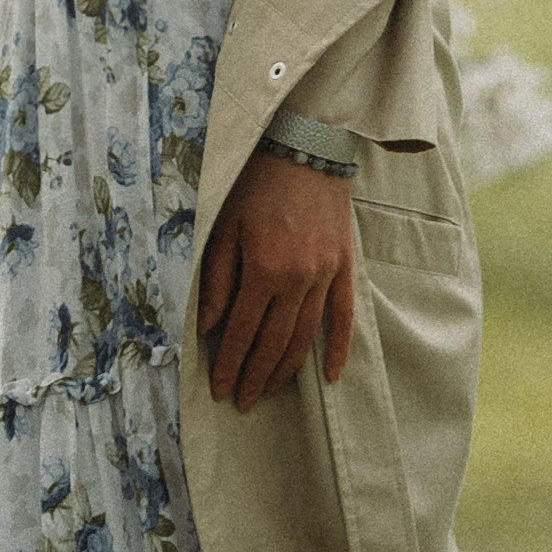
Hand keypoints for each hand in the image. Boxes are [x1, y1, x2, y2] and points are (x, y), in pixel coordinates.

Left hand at [198, 151, 356, 410]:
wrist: (305, 149)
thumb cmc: (255, 185)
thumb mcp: (223, 227)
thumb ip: (216, 279)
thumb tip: (208, 327)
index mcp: (264, 269)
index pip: (242, 331)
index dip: (230, 364)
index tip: (220, 390)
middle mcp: (298, 279)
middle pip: (274, 342)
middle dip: (255, 376)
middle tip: (242, 402)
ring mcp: (326, 276)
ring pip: (305, 336)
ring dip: (286, 369)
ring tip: (270, 391)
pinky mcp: (344, 268)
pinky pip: (344, 316)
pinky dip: (338, 348)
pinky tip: (330, 376)